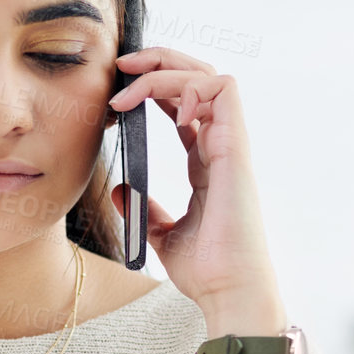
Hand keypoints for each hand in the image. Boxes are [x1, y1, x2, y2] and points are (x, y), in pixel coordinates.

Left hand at [109, 47, 288, 335]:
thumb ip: (143, 209)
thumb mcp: (161, 235)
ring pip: (209, 76)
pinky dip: (192, 84)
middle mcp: (220, 147)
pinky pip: (224, 90)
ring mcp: (230, 145)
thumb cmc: (206, 270)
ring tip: (129, 84)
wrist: (228, 292)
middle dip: (161, 61)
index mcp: (206, 162)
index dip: (156, 88)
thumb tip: (119, 189)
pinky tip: (165, 103)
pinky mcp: (235, 149)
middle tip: (122, 65)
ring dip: (167, 69)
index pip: (185, 106)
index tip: (118, 93)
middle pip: (199, 80)